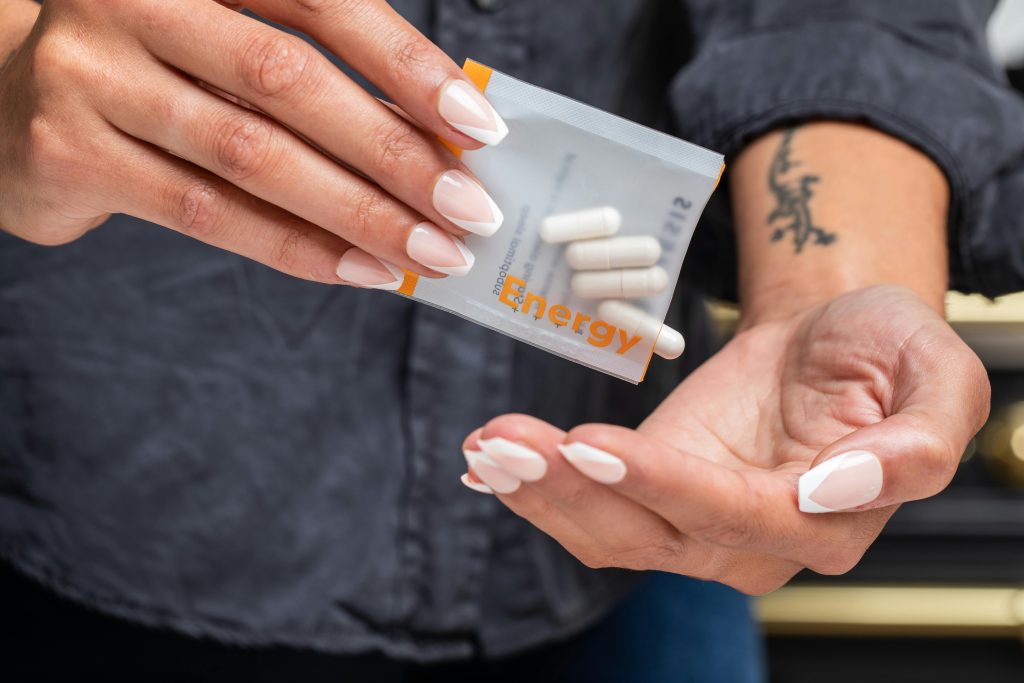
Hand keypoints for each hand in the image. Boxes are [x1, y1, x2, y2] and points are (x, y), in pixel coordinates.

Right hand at [0, 0, 504, 282]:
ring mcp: (94, 77)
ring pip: (252, 156)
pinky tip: (358, 269)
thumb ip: (312, 71)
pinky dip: (295, 247)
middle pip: (291, 82)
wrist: (9, 93)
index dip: (407, 64)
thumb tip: (431, 139)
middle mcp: (137, 2)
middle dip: (395, 154)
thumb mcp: (225, 38)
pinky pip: (207, 214)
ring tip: (428, 254)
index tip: (476, 125)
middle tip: (466, 209)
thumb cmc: (150, 65)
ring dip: (357, 214)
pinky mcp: (72, 155)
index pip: (323, 1)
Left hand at [461, 285, 989, 593]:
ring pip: (612, 533)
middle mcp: (758, 541)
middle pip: (655, 534)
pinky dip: (543, 492)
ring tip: (489, 444)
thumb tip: (835, 488)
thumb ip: (920, 442)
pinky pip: (596, 513)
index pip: (739, 516)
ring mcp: (700, 526)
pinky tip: (492, 464)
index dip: (663, 486)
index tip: (595, 444)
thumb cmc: (880, 347)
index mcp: (829, 519)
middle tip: (507, 443)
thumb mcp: (939, 371)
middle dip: (574, 491)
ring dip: (544, 492)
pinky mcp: (658, 495)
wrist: (832, 337)